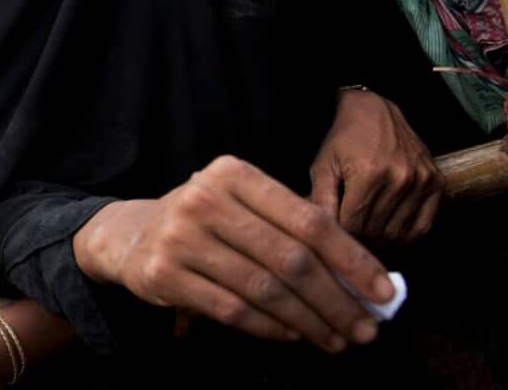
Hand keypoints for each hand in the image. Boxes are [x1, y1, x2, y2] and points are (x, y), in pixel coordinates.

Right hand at [73, 156, 394, 353]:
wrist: (129, 235)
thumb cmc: (204, 222)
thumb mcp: (242, 206)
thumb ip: (293, 230)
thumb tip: (364, 279)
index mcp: (233, 174)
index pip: (308, 219)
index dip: (353, 259)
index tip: (384, 292)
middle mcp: (204, 199)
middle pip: (291, 259)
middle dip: (337, 300)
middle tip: (365, 329)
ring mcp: (181, 237)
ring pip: (265, 290)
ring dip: (309, 322)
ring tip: (336, 339)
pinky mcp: (164, 273)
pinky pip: (233, 310)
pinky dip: (271, 328)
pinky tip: (293, 335)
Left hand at [310, 89, 441, 245]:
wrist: (375, 111)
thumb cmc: (343, 139)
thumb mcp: (323, 165)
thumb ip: (320, 199)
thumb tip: (320, 232)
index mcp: (368, 174)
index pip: (353, 225)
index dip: (341, 232)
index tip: (334, 229)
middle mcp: (399, 178)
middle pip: (376, 231)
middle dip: (358, 235)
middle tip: (350, 227)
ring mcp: (421, 181)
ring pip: (397, 233)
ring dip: (380, 236)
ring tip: (367, 225)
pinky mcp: (436, 182)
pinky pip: (423, 227)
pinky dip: (405, 234)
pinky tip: (390, 226)